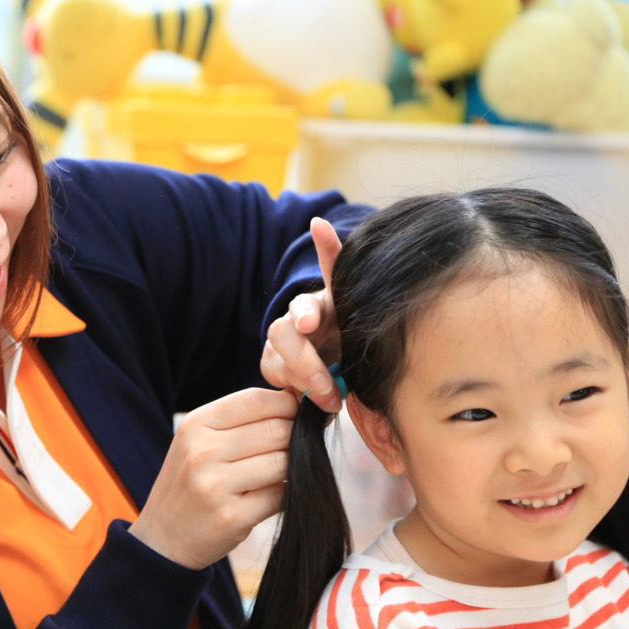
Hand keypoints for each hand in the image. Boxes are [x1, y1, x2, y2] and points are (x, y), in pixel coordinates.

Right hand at [128, 388, 296, 569]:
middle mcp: (203, 451)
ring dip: (292, 468)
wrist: (163, 537)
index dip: (287, 405)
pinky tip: (272, 495)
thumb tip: (297, 400)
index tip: (295, 416)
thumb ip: (242, 419)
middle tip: (294, 449)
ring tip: (279, 473)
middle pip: (276, 429)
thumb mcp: (200, 440)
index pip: (257, 399)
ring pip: (283, 462)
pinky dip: (286, 494)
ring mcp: (215, 485)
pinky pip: (280, 496)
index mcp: (197, 424)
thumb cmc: (190, 482)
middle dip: (295, 437)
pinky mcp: (232, 517)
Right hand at [261, 217, 342, 411]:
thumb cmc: (352, 326)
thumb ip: (333, 263)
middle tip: (327, 384)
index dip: (303, 311)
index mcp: (314, 306)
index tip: (311, 321)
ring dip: (302, 382)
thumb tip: (317, 222)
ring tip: (331, 400)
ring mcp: (282, 351)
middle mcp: (292, 325)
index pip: (301, 304)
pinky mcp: (278, 374)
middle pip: (283, 336)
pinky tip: (317, 406)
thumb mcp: (353, 300)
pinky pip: (278, 384)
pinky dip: (296, 394)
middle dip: (303, 360)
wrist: (350, 357)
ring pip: (275, 363)